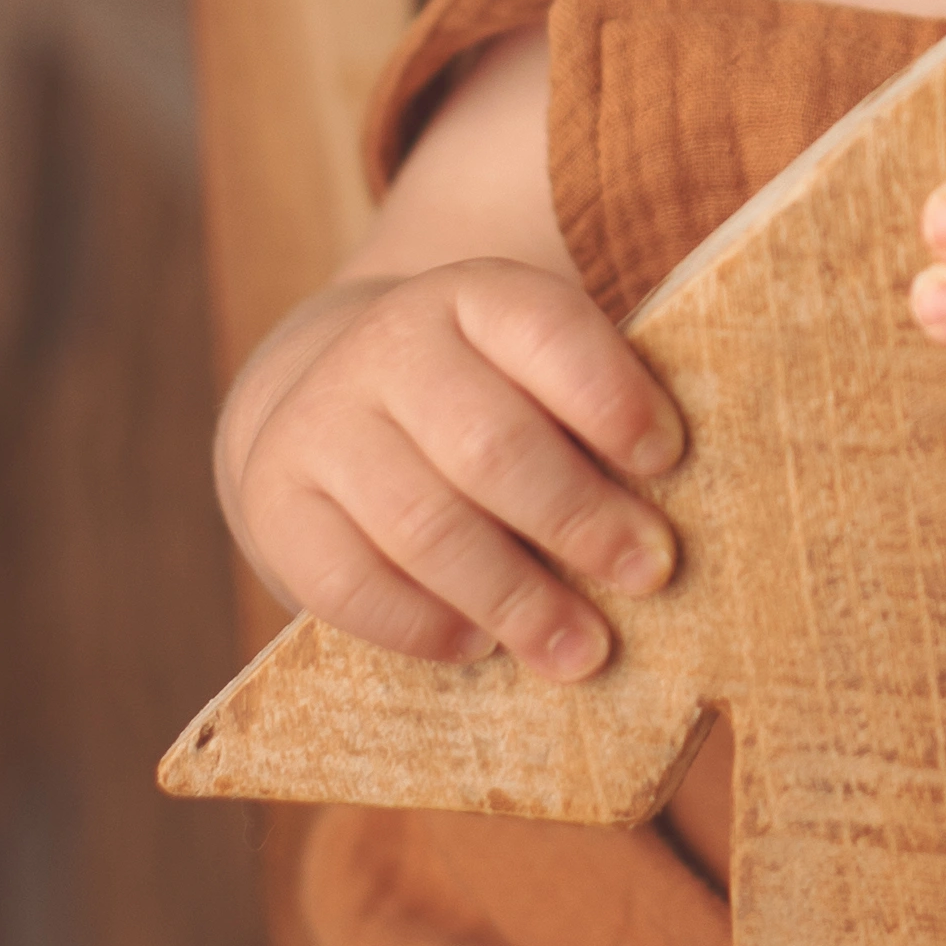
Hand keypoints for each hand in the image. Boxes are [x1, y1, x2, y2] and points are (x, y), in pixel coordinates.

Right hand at [220, 263, 683, 682]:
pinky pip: (349, 582)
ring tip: (581, 649)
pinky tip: (478, 647)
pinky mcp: (274, 502)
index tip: (667, 462)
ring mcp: (320, 422)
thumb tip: (671, 529)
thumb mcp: (535, 373)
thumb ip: (596, 423)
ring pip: (424, 522)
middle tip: (649, 574)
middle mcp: (387, 345)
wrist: (330, 402)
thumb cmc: (484, 401)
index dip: (610, 398)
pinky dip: (422, 624)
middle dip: (578, 518)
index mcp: (472, 296)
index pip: (545, 330)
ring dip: (514, 596)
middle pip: (490, 443)